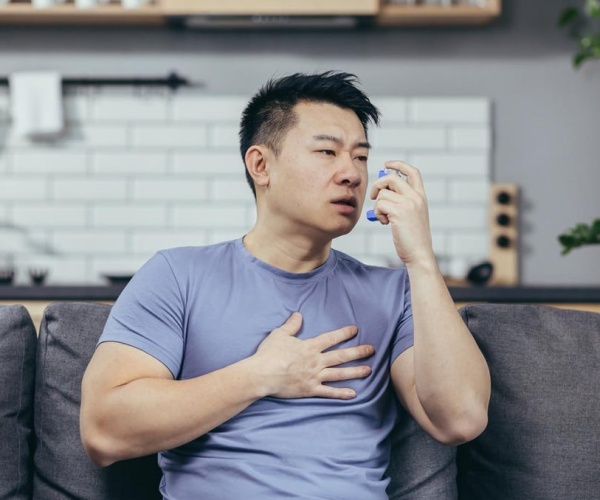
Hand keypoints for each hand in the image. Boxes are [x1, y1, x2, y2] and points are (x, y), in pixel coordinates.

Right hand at [253, 312, 373, 399]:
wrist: (262, 374)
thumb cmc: (269, 354)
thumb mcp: (279, 334)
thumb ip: (291, 325)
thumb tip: (298, 314)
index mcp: (310, 347)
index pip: (331, 338)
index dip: (344, 333)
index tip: (355, 330)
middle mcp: (316, 361)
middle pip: (341, 356)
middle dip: (358, 352)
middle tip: (371, 349)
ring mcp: (315, 376)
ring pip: (339, 374)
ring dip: (355, 371)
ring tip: (369, 370)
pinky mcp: (310, 389)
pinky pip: (329, 392)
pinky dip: (341, 394)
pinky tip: (353, 394)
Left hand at [369, 160, 434, 265]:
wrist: (419, 253)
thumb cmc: (412, 237)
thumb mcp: (411, 215)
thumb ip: (401, 201)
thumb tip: (382, 190)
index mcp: (421, 196)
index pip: (412, 172)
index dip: (398, 165)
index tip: (387, 164)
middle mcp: (416, 197)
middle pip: (391, 178)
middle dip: (378, 185)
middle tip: (373, 197)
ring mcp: (408, 204)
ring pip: (382, 194)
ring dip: (378, 206)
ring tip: (385, 218)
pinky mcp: (399, 212)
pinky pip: (379, 205)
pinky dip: (378, 214)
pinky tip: (386, 223)